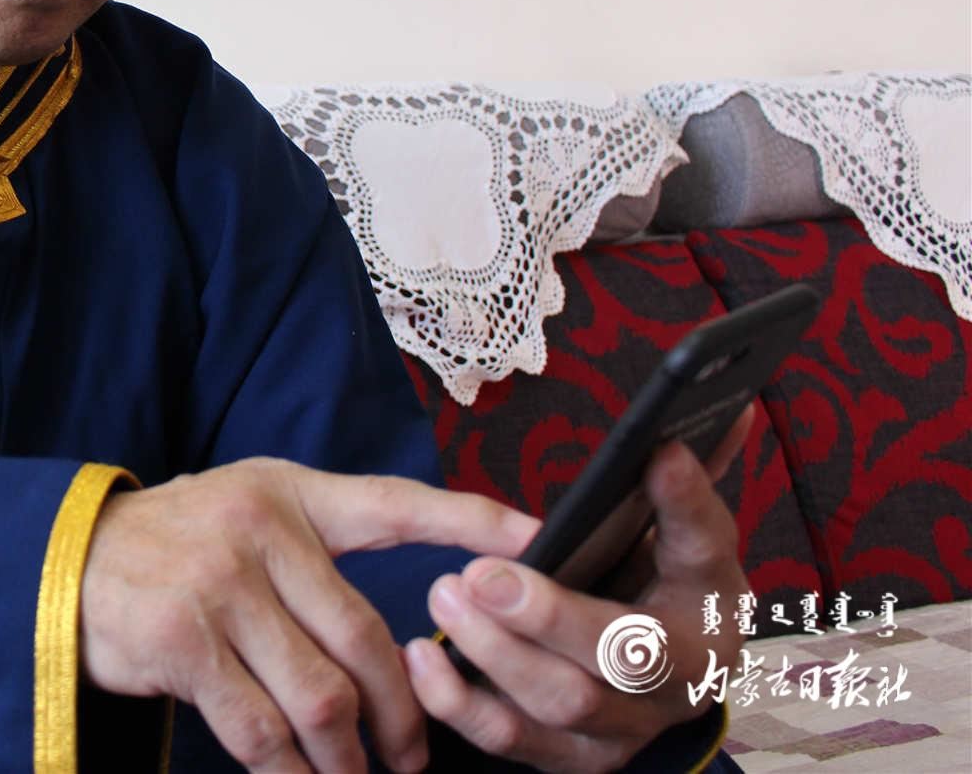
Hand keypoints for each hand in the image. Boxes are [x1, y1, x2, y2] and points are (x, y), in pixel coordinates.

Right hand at [78, 457, 538, 773]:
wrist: (70, 558)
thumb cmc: (180, 542)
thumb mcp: (251, 508)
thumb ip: (327, 541)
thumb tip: (418, 604)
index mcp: (288, 495)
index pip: (393, 504)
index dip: (470, 523)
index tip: (539, 543)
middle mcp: (258, 530)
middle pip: (366, 639)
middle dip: (402, 712)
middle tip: (415, 756)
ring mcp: (218, 585)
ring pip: (319, 694)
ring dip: (348, 756)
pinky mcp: (180, 640)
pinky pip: (258, 728)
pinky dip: (288, 771)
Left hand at [403, 405, 756, 772]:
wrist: (660, 674)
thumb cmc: (664, 590)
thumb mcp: (686, 540)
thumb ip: (688, 486)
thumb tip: (730, 410)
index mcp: (711, 614)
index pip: (702, 559)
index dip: (682, 509)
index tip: (653, 457)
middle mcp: (676, 686)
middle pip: (617, 660)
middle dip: (546, 618)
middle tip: (479, 574)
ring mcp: (622, 730)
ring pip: (559, 706)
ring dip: (493, 655)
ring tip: (444, 596)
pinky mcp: (570, 759)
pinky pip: (510, 743)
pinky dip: (459, 704)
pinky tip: (419, 658)